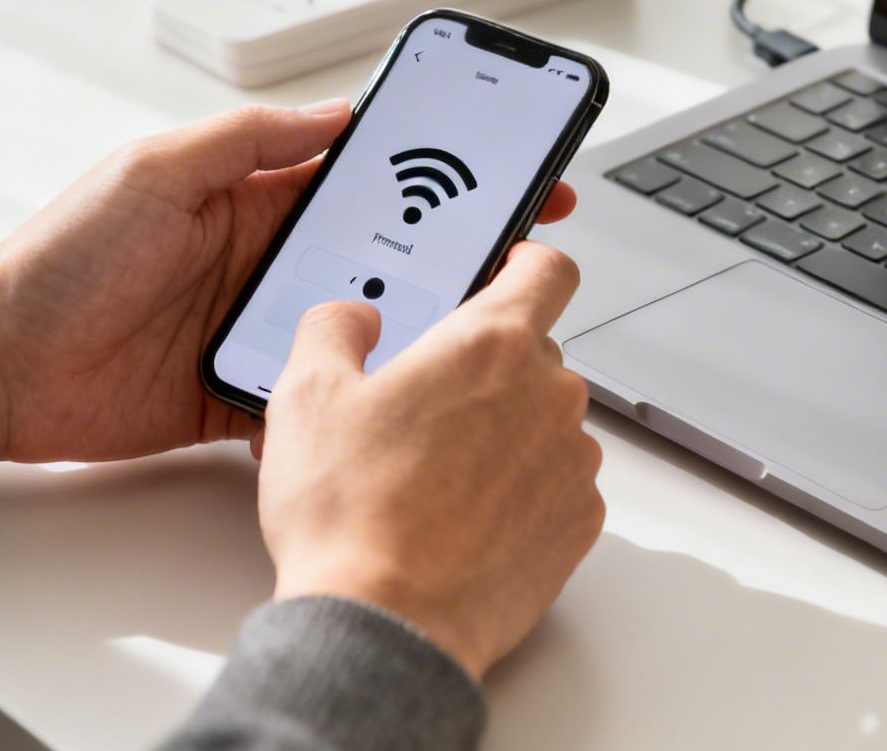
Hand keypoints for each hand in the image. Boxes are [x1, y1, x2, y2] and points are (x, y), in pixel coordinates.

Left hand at [0, 101, 579, 469]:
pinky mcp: (249, 394)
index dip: (437, 174)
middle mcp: (270, 262)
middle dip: (455, 251)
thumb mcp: (158, 169)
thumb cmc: (61, 258)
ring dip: (411, 329)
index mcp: (257, 199)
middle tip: (521, 250)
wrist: (0, 364)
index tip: (503, 167)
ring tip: (470, 326)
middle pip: (385, 254)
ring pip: (365, 328)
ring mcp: (264, 330)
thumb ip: (250, 140)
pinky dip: (356, 404)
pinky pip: (320, 399)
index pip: (369, 178)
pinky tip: (400, 400)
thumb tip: (337, 113)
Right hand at [257, 242, 603, 680]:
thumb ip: (333, 329)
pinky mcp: (580, 521)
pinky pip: (556, 483)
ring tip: (436, 476)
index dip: (526, 263)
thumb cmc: (350, 515)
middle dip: (488, 369)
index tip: (506, 271)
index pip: (548, 269)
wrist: (386, 624)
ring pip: (545, 420)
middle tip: (425, 408)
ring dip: (506, 433)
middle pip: (535, 352)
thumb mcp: (306, 396)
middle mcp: (550, 393)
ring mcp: (572, 460)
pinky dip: (522, 490)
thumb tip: (351, 317)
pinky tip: (465, 517)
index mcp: (491, 343)